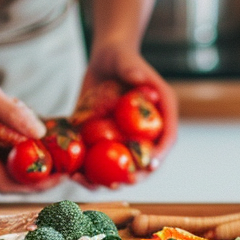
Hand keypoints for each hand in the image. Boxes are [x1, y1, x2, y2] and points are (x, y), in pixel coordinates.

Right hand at [0, 59, 57, 194]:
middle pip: (12, 178)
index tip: (60, 177)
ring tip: (42, 127)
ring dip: (31, 152)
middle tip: (65, 157)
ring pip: (10, 163)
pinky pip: (4, 150)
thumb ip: (12, 112)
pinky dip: (20, 141)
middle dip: (41, 172)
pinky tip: (23, 117)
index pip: (6, 184)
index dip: (35, 187)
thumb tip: (39, 133)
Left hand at [66, 41, 177, 191]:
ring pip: (120, 166)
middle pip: (144, 161)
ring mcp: (126, 138)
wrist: (104, 58)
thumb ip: (133, 69)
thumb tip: (138, 77)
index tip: (149, 168)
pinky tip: (73, 174)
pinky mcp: (105, 140)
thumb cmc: (121, 55)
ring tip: (88, 183)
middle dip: (132, 176)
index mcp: (162, 114)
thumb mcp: (126, 59)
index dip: (159, 156)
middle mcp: (146, 131)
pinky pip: (100, 159)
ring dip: (106, 180)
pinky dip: (89, 170)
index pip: (167, 139)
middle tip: (116, 184)